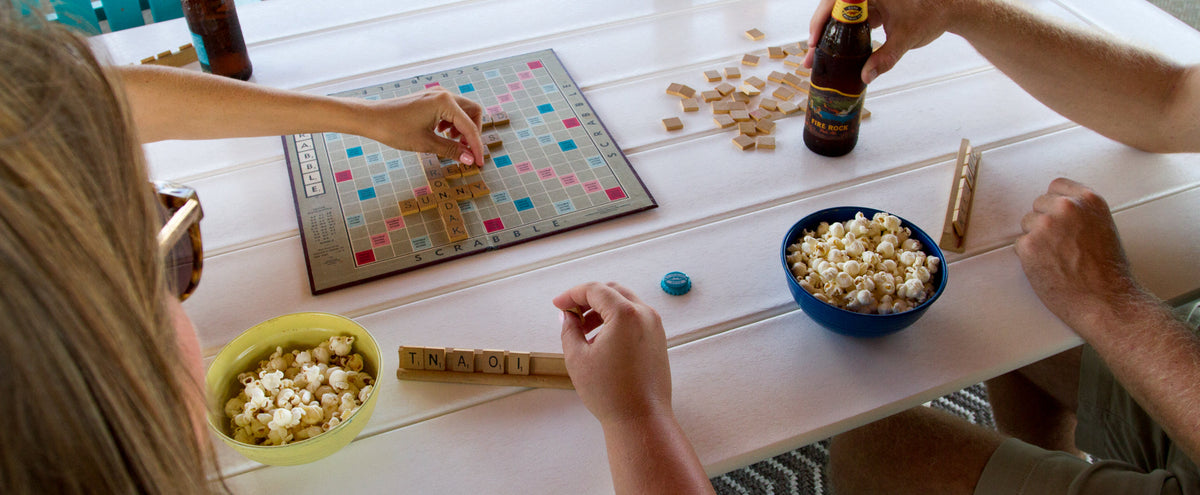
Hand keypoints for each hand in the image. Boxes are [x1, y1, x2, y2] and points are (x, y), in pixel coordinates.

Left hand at [357, 88, 484, 165]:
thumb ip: (452, 150)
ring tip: (452, 143)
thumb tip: (471, 159)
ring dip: (463, 128)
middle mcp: (443, 94)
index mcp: (445, 102)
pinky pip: (450, 110)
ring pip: (462, 111)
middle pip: (472, 112)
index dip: (476, 146)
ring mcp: (436, 94)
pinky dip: (452, 123)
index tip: (478, 162)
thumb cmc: (395, 129)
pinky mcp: (430, 99)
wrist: (372, 118)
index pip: (470, 126)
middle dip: (473, 132)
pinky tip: (441, 134)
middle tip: (466, 150)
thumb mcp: (426, 143)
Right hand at [553, 282, 672, 425]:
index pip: (595, 290)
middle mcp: (645, 314)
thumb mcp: (578, 358)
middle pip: (612, 292)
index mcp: (625, 314)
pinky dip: (616, 320)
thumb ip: (569, 330)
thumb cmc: (610, 393)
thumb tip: (568, 316)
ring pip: (625, 304)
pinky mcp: (658, 340)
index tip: (558, 305)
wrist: (641, 420)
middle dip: (588, 299)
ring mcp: (655, 327)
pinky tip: (601, 340)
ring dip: (602, 310)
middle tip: (570, 313)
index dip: (572, 294)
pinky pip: (635, 318)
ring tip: (583, 331)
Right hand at [805, 0, 955, 83]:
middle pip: (831, 9)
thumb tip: (865, 76)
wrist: (946, 12)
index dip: (821, 18)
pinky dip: (837, 38)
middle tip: (810, 55)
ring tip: (814, 58)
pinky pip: (847, 23)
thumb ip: (885, 58)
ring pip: (836, 17)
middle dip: (818, 32)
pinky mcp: (869, 12)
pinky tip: (830, 55)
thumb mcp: (905, 38)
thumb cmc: (930, 15)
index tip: (815, 38)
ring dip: (824, 37)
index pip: (837, 1)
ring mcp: (866, 3)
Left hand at [1014, 178, 1142, 332]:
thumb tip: (1060, 205)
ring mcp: (1046, 225)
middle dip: (1045, 222)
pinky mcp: (1029, 245)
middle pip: (1038, 205)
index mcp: (1089, 200)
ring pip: (1027, 224)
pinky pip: (1020, 244)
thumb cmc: (1108, 270)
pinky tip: (1049, 267)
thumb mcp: (1104, 227)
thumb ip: (1082, 212)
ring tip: (1058, 258)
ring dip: (1036, 239)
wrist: (1105, 300)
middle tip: (1061, 245)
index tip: (1059, 217)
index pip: (1056, 186)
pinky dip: (1029, 257)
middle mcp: (1066, 207)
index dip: (1055, 203)